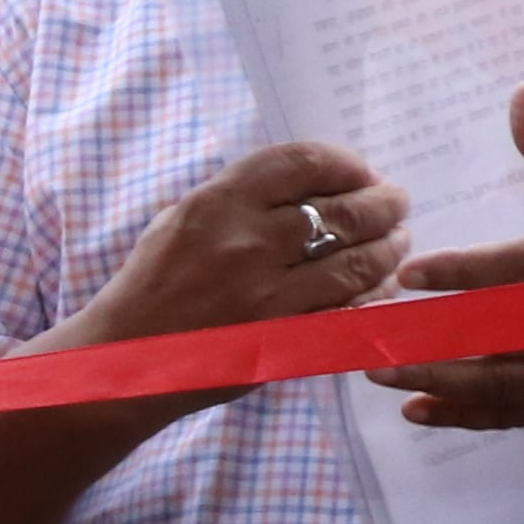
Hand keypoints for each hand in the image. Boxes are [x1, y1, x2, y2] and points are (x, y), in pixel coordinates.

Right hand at [67, 138, 407, 393]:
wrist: (126, 360)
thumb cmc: (148, 288)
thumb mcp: (179, 222)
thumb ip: (238, 202)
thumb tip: (305, 188)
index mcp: (218, 203)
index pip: (303, 163)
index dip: (346, 164)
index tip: (361, 172)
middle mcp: (248, 243)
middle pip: (343, 211)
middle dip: (382, 204)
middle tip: (396, 203)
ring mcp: (269, 294)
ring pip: (355, 262)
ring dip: (387, 249)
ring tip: (397, 242)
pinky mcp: (284, 337)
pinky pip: (347, 310)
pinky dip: (372, 294)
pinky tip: (380, 285)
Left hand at [383, 89, 523, 429]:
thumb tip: (521, 93)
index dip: (466, 272)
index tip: (409, 273)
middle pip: (505, 336)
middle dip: (435, 340)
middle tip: (370, 336)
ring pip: (506, 385)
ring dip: (440, 383)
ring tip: (381, 372)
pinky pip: (520, 415)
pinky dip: (469, 418)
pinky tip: (419, 411)